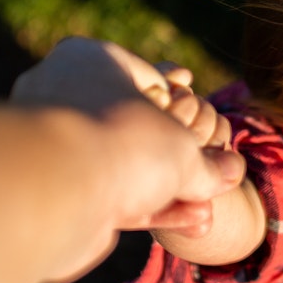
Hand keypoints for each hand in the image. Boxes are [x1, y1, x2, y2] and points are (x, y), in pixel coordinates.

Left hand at [11, 39, 244, 262]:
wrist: (52, 193)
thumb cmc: (121, 142)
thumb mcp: (182, 149)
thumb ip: (208, 163)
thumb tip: (230, 172)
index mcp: (88, 59)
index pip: (149, 77)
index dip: (185, 105)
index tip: (206, 129)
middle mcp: (62, 95)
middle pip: (132, 125)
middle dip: (176, 157)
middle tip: (209, 174)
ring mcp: (53, 146)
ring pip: (120, 166)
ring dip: (166, 190)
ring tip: (205, 208)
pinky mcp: (52, 192)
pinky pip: (108, 196)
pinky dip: (148, 209)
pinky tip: (189, 222)